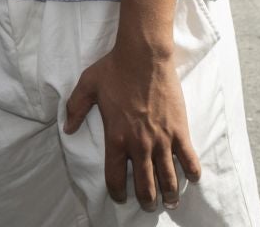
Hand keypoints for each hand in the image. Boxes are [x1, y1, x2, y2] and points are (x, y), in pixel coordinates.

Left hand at [63, 40, 200, 210]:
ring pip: (167, 178)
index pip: (115, 177)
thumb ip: (75, 109)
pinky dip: (191, 172)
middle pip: (144, 184)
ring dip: (169, 193)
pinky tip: (192, 178)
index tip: (121, 197)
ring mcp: (161, 139)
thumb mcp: (87, 86)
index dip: (117, 192)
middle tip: (149, 204)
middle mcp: (139, 145)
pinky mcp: (179, 130)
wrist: (144, 56)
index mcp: (116, 138)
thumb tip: (67, 128)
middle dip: (147, 200)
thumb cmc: (115, 68)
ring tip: (170, 201)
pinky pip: (188, 158)